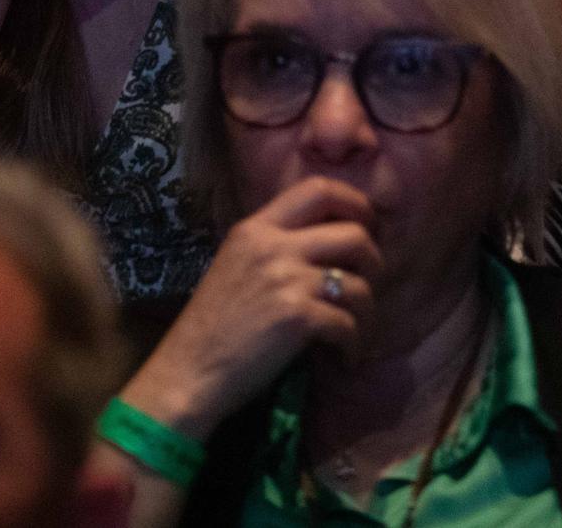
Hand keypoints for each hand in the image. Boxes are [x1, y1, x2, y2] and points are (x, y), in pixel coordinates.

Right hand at [120, 178, 381, 438]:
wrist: (187, 373)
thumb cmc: (212, 326)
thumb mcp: (235, 265)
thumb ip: (274, 246)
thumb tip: (329, 242)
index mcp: (256, 229)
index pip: (318, 188)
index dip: (355, 202)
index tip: (367, 225)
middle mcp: (273, 246)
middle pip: (354, 234)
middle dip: (375, 261)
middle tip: (368, 284)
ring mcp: (286, 280)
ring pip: (360, 284)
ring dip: (368, 312)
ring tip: (356, 330)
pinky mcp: (297, 318)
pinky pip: (349, 325)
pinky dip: (354, 347)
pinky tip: (344, 358)